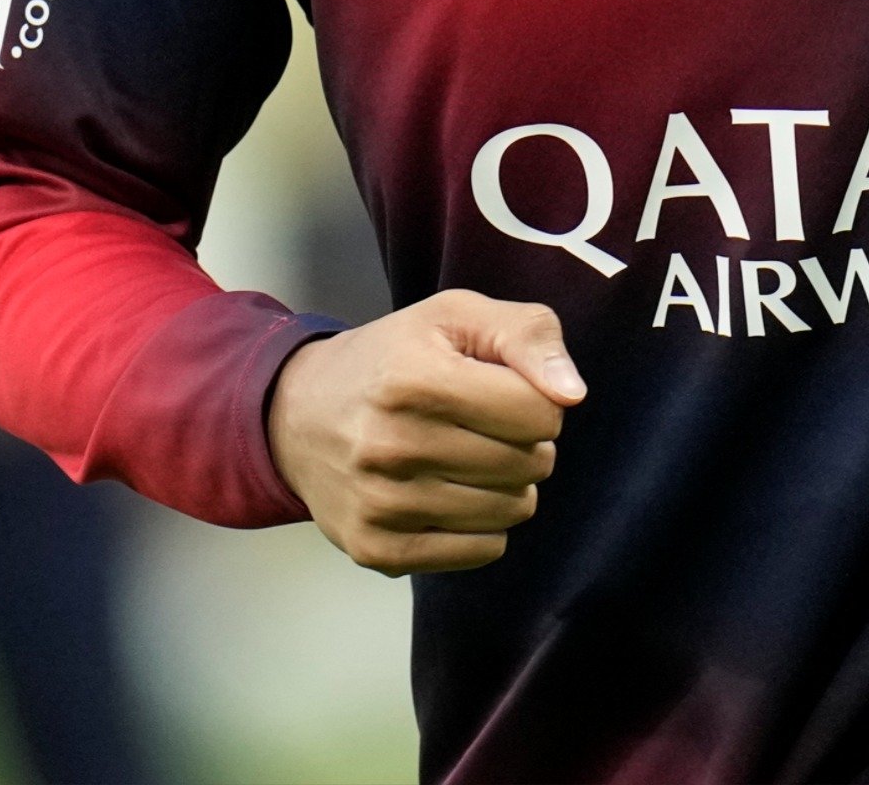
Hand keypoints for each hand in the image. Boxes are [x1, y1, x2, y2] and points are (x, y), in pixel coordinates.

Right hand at [266, 289, 584, 574]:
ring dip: (507, 484)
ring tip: (468, 458)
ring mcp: (381, 503)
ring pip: (512, 510)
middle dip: (525, 443)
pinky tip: (450, 494)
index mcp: (414, 378)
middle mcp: (392, 444)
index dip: (537, 400)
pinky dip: (482, 525)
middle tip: (484, 425)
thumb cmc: (393, 359)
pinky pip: (482, 551)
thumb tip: (571, 395)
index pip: (541, 412)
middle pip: (530, 464)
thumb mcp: (454, 317)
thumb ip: (526, 335)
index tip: (504, 391)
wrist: (297, 414)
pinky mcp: (376, 548)